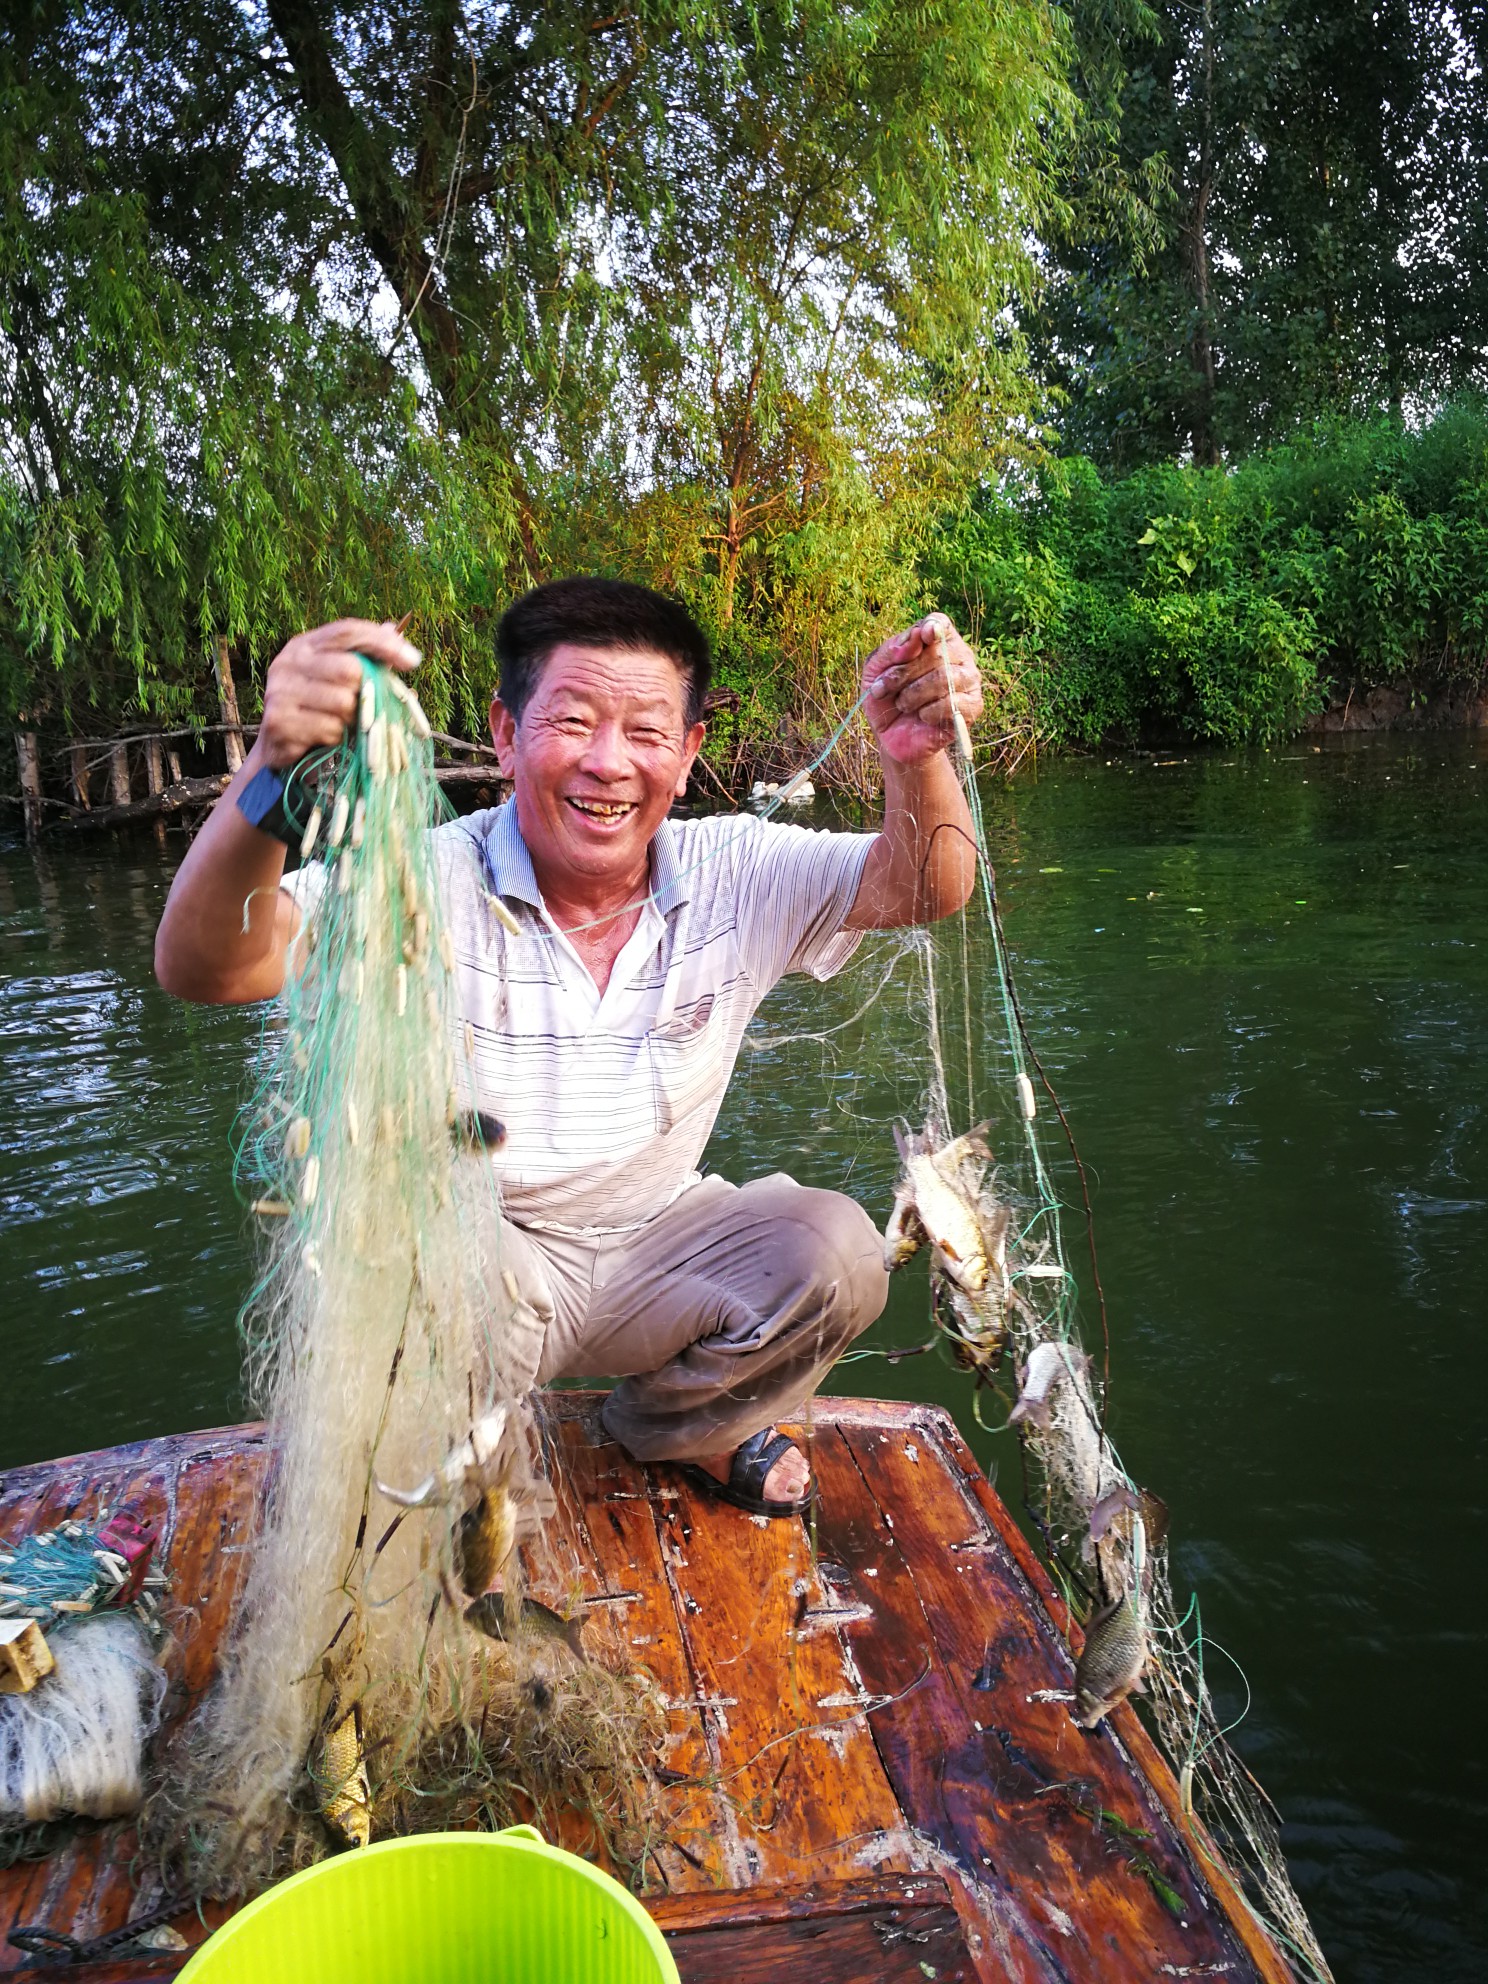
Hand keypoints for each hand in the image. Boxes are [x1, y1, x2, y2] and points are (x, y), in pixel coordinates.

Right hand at [255, 618, 420, 769]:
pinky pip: (331, 729)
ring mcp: (281, 692)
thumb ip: (365, 656)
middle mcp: (288, 662)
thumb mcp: (338, 677)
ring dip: (352, 718)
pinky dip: (337, 736)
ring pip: (343, 702)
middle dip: (365, 691)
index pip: (347, 631)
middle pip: (349, 668)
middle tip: (361, 704)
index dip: (383, 643)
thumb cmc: (317, 707)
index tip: (412, 661)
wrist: (277, 744)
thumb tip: (395, 628)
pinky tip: (325, 736)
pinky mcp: (280, 722)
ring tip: (341, 721)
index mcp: (305, 645)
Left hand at [862, 614, 982, 767]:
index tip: (924, 635)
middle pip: (936, 653)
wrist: (891, 736)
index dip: (932, 627)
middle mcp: (958, 656)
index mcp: (935, 641)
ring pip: (945, 677)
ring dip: (913, 694)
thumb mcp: (875, 671)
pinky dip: (928, 711)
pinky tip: (921, 716)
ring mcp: (969, 680)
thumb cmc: (885, 698)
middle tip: (881, 689)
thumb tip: (917, 636)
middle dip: (902, 673)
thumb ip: (892, 649)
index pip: (939, 624)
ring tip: (902, 704)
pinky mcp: (973, 706)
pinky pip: (952, 703)